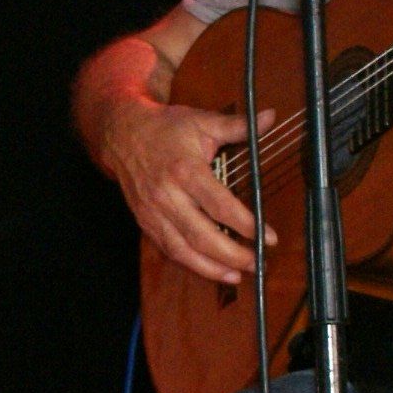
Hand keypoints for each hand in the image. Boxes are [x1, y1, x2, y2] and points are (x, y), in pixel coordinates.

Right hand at [106, 100, 277, 285]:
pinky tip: (211, 270)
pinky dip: (191, 264)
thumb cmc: (164, 128)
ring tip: (238, 275)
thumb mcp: (201, 122)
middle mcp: (167, 196)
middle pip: (201, 235)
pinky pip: (169, 249)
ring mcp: (153, 212)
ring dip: (211, 268)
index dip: (245, 224)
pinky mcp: (146, 221)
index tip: (269, 236)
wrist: (122, 134)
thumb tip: (269, 118)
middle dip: (232, 255)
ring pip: (183, 250)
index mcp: (184, 170)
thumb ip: (236, 126)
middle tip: (258, 262)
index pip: (219, 205)